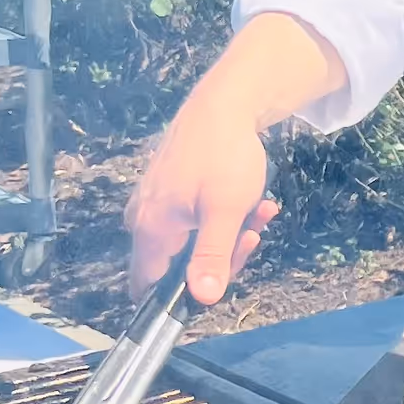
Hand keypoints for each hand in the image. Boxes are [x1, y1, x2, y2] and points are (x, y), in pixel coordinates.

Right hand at [125, 12, 345, 302]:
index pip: (149, 289)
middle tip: (251, 234)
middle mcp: (143, 220)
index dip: (183, 297)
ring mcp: (154, 203)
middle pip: (177, 267)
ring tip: (259, 211)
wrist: (225, 102)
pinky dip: (222, 216)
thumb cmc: (224, 155)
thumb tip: (202, 300)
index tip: (221, 278)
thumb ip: (212, 257)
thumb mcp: (225, 212)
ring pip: (192, 241)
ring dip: (229, 235)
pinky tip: (253, 203)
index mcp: (150, 230)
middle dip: (221, 256)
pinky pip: (194, 219)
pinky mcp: (169, 190)